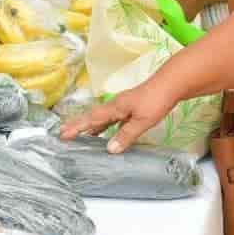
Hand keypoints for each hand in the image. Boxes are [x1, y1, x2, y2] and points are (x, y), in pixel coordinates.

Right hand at [59, 75, 182, 153]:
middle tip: (64, 133)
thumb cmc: (156, 101)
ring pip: (102, 118)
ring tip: (80, 135)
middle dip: (78, 125)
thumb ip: (126, 135)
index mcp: (115, 108)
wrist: (170, 85)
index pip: (91, 119)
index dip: (77, 127)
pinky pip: (112, 119)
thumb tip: (109, 149)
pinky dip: (104, 126)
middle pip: (92, 117)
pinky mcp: (131, 108)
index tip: (63, 134)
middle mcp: (116, 106)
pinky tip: (106, 133)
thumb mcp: (141, 121)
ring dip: (90, 126)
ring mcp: (123, 106)